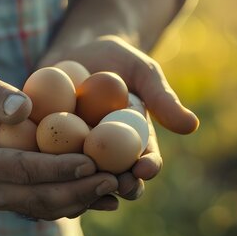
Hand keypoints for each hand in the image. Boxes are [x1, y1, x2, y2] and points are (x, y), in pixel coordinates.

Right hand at [0, 64, 118, 219]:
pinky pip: (46, 207)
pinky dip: (77, 203)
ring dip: (83, 200)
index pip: (21, 168)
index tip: (91, 161)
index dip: (57, 167)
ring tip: (116, 188)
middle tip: (114, 179)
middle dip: (79, 190)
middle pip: (38, 197)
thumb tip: (24, 109)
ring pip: (45, 208)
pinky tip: (105, 197)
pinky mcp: (11, 200)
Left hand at [40, 36, 198, 199]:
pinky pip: (48, 162)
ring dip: (82, 185)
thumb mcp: (143, 72)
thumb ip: (162, 98)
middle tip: (116, 183)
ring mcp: (77, 153)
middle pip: (115, 179)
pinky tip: (45, 170)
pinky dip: (47, 168)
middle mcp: (107, 155)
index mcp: (134, 143)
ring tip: (81, 185)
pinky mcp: (46, 146)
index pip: (146, 160)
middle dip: (117, 185)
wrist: (80, 50)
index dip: (148, 167)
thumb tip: (191, 125)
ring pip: (80, 179)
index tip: (146, 167)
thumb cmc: (118, 60)